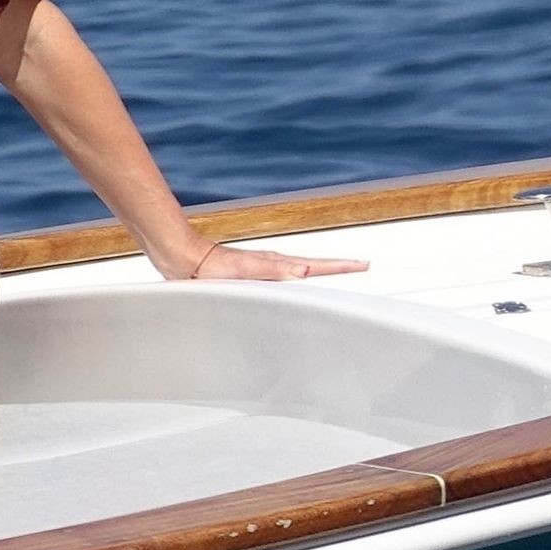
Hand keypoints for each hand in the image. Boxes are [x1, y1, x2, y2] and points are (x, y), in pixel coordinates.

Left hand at [163, 241, 370, 282]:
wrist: (186, 260)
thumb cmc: (212, 267)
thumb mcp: (246, 270)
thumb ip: (274, 271)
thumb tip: (304, 273)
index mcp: (278, 264)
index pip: (318, 265)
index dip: (341, 267)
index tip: (364, 265)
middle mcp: (273, 266)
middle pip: (314, 267)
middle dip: (338, 268)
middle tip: (360, 268)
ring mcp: (263, 272)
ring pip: (299, 273)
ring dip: (319, 274)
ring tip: (335, 277)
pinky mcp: (250, 278)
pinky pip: (282, 281)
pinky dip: (296, 283)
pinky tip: (293, 289)